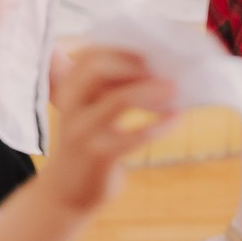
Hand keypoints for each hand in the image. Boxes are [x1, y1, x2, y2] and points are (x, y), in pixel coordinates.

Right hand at [34, 46, 178, 215]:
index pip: (89, 54)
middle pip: (97, 68)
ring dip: (151, 91)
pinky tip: (176, 118)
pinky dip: (160, 124)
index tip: (149, 49)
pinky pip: (134, 135)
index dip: (120, 47)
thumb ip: (104, 89)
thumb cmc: (85, 146)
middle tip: (162, 66)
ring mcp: (82, 131)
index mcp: (68, 90)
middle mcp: (71, 106)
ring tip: (176, 88)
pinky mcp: (98, 156)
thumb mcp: (85, 111)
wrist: (65, 193)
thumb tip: (148, 64)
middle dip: (133, 62)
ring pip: (118, 100)